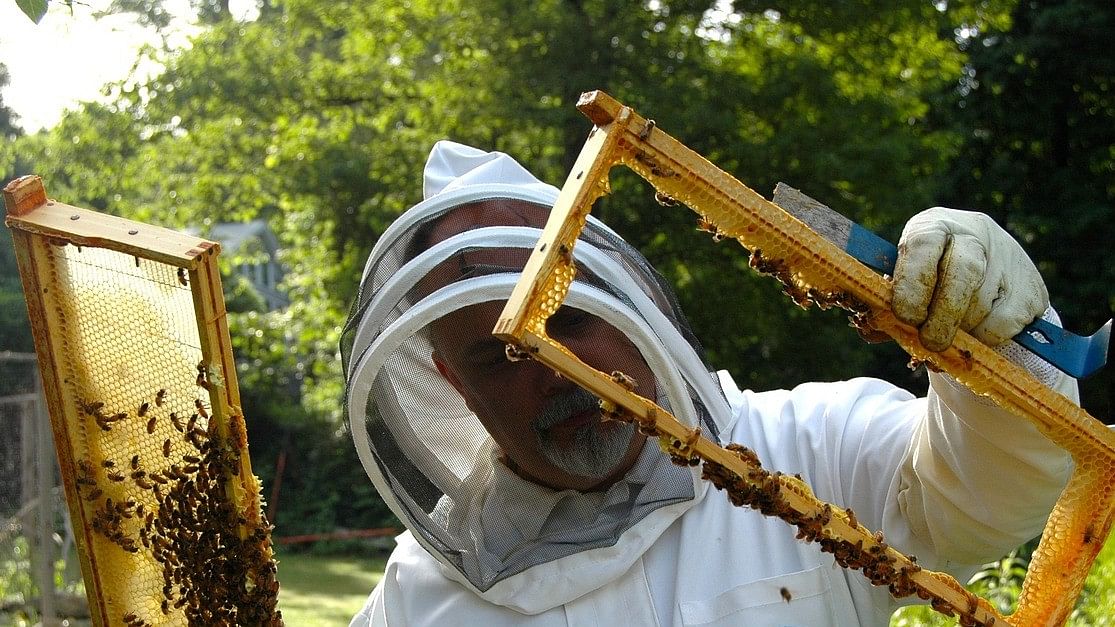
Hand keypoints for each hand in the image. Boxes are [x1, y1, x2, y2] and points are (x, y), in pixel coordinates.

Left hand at [891, 207, 1047, 351]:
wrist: (988, 268)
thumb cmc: (931, 278)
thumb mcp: (907, 280)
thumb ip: (889, 304)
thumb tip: (871, 330)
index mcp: (933, 225)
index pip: (923, 245)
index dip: (912, 283)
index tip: (905, 316)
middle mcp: (974, 233)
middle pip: (962, 273)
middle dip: (942, 315)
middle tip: (930, 342)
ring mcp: (1009, 257)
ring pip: (983, 304)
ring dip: (962, 331)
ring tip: (951, 334)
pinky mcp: (1032, 287)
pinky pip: (1005, 323)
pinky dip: (986, 338)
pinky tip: (976, 334)